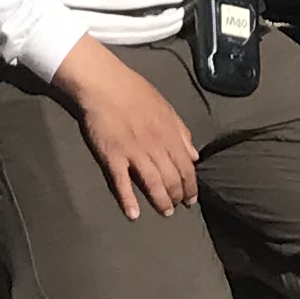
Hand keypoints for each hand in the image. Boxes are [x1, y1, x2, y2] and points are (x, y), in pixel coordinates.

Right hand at [55, 39, 199, 219]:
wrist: (105, 84)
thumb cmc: (135, 92)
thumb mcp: (166, 108)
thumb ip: (181, 132)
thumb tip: (194, 156)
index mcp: (169, 133)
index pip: (186, 167)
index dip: (191, 186)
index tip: (191, 199)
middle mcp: (155, 145)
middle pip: (171, 178)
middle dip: (178, 196)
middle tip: (177, 208)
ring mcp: (133, 152)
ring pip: (152, 183)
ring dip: (160, 201)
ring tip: (164, 213)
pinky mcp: (112, 156)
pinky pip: (121, 182)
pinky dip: (128, 200)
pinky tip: (134, 214)